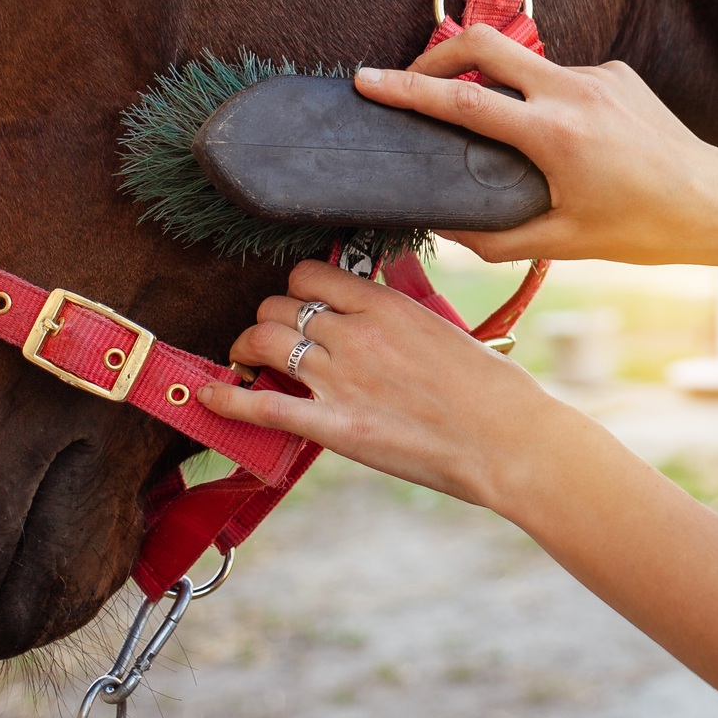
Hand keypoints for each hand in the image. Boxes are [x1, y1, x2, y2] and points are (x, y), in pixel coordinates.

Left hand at [196, 260, 588, 508]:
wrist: (506, 440)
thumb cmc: (490, 389)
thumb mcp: (445, 328)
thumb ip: (403, 306)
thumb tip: (385, 284)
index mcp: (384, 305)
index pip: (309, 277)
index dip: (295, 290)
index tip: (297, 304)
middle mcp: (354, 334)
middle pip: (278, 307)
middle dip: (269, 320)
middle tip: (273, 339)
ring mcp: (340, 379)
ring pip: (263, 341)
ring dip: (246, 348)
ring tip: (246, 360)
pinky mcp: (334, 426)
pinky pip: (262, 404)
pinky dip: (228, 398)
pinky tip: (211, 395)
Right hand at [353, 25, 717, 273]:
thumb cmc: (644, 229)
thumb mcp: (562, 243)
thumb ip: (493, 237)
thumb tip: (443, 226)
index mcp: (554, 135)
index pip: (464, 101)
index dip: (408, 88)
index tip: (369, 81)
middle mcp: (574, 92)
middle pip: (484, 43)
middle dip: (437, 52)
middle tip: (410, 75)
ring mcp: (598, 75)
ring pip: (522, 61)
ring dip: (493, 80)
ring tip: (486, 123)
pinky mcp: (616, 73)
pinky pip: (558, 76)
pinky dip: (539, 97)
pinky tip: (554, 138)